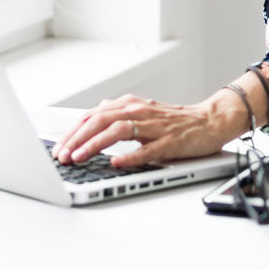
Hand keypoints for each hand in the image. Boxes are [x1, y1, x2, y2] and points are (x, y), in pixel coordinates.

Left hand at [51, 92, 245, 169]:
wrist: (210, 120)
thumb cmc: (174, 121)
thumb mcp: (141, 113)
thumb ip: (117, 115)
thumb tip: (91, 117)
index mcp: (130, 105)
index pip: (93, 116)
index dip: (72, 132)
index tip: (58, 149)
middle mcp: (139, 111)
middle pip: (100, 120)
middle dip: (77, 139)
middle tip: (62, 156)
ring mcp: (155, 126)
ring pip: (119, 130)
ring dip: (95, 144)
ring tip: (80, 157)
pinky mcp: (171, 141)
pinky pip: (148, 149)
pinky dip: (130, 156)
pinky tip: (116, 163)